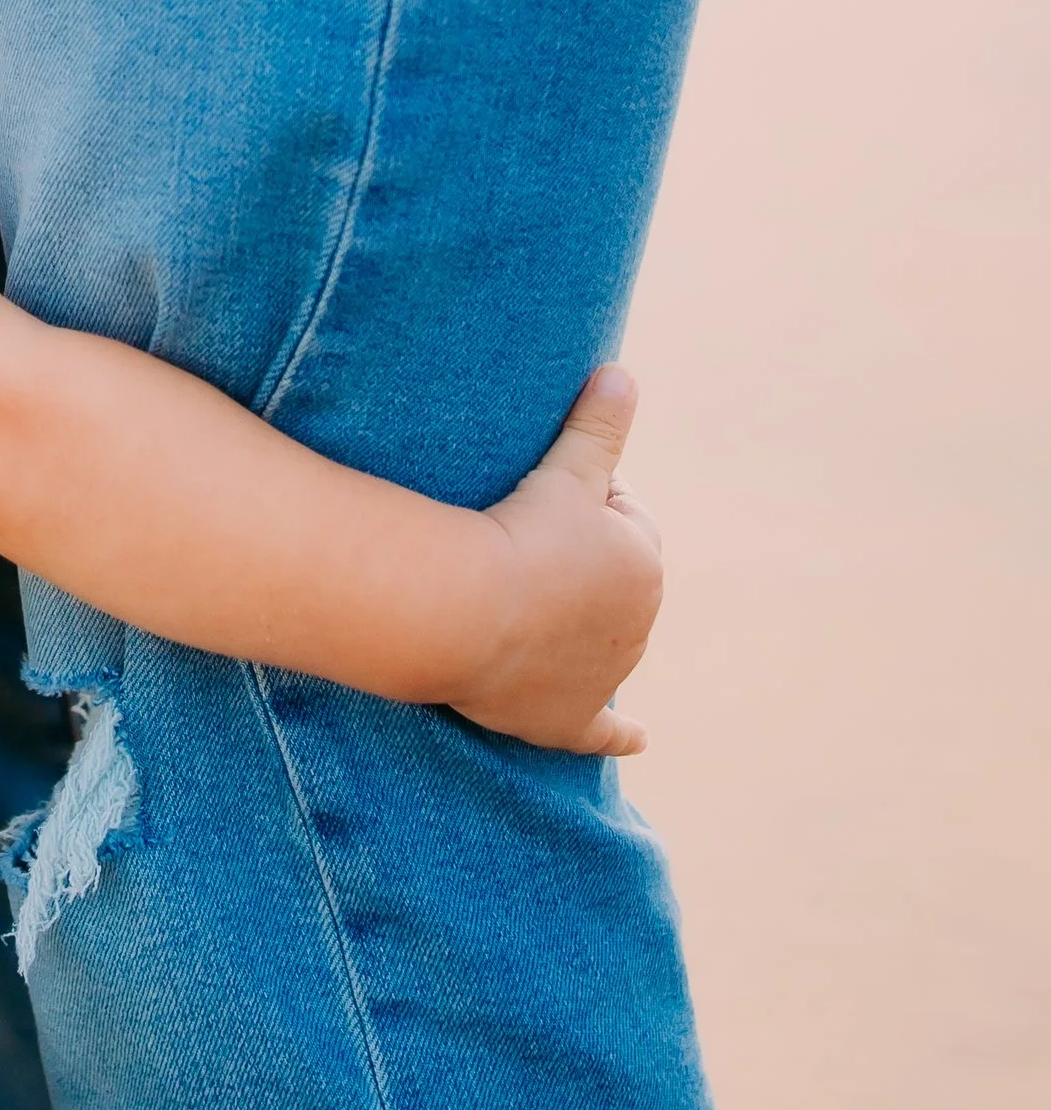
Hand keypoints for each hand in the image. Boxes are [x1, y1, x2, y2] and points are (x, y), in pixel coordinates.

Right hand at [455, 369, 661, 755]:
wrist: (464, 611)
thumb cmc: (517, 534)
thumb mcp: (567, 471)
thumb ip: (599, 425)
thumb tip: (623, 372)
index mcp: (644, 566)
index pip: (621, 521)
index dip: (579, 503)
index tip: (535, 499)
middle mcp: (636, 628)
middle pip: (605, 583)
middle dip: (573, 565)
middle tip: (513, 544)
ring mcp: (602, 677)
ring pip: (598, 644)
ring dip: (571, 627)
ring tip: (518, 605)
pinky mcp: (566, 721)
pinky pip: (602, 731)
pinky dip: (620, 734)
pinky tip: (637, 737)